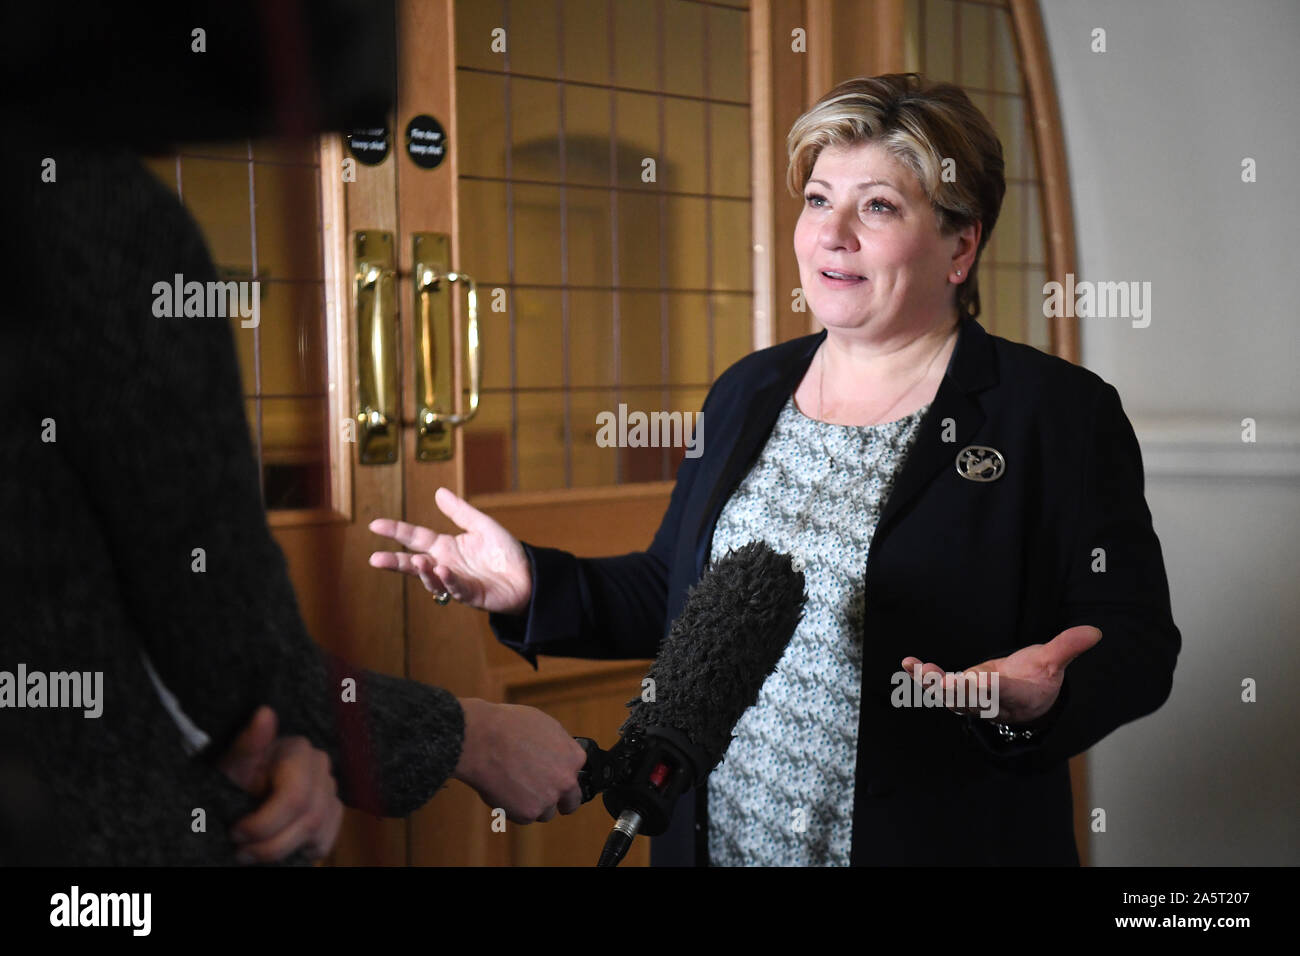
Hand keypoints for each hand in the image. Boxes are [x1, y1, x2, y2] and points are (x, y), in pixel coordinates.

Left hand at [216, 706, 343, 863]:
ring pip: (317, 834)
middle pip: (309, 820)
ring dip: (281, 850)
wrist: (240, 788)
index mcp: (299, 751)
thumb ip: (247, 742)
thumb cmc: (235, 775)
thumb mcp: (231, 763)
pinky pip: (326, 840)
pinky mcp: (334, 811)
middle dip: (271, 843)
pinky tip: (277, 844)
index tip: (235, 832)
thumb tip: (265, 713)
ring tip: (252, 852)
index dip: (264, 824)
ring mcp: (331, 789)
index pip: (295, 798)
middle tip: (241, 850)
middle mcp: (321, 767)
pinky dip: (300, 849)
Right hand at [368, 487, 531, 613]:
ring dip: (424, 572)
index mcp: (446, 547)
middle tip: (375, 559)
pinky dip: (449, 581)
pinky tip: (443, 570)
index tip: (375, 525)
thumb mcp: (482, 526)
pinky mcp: (471, 595)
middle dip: (395, 562)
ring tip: (417, 561)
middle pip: (414, 564)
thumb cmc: (505, 552)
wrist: (529, 576)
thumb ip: (460, 512)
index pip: (415, 538)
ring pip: (432, 579)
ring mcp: (456, 582)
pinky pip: (456, 590)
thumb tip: (438, 492)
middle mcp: (446, 565)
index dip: (396, 531)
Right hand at [453, 698, 586, 823]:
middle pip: (570, 801)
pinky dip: (514, 808)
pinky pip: (523, 817)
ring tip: (513, 786)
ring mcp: (548, 799)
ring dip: (533, 804)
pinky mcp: (527, 813)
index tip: (554, 778)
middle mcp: (566, 781)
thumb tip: (557, 754)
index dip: (562, 776)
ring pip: (545, 812)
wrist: (482, 739)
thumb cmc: (509, 726)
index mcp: (573, 758)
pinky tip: (503, 790)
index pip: (576, 775)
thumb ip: (558, 746)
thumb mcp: (545, 726)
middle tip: (543, 795)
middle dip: (560, 801)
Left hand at [901, 625, 1101, 723]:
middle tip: (935, 680)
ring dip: (930, 684)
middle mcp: (990, 701)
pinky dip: (923, 678)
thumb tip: (1094, 631)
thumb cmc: (1038, 679)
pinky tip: (909, 664)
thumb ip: (1068, 647)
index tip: (981, 681)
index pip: (1003, 692)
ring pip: (949, 697)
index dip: (992, 688)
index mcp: (1015, 694)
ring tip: (915, 668)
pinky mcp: (957, 692)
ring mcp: (971, 699)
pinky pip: (937, 688)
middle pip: (969, 700)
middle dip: (952, 690)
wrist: (1025, 703)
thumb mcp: (1054, 663)